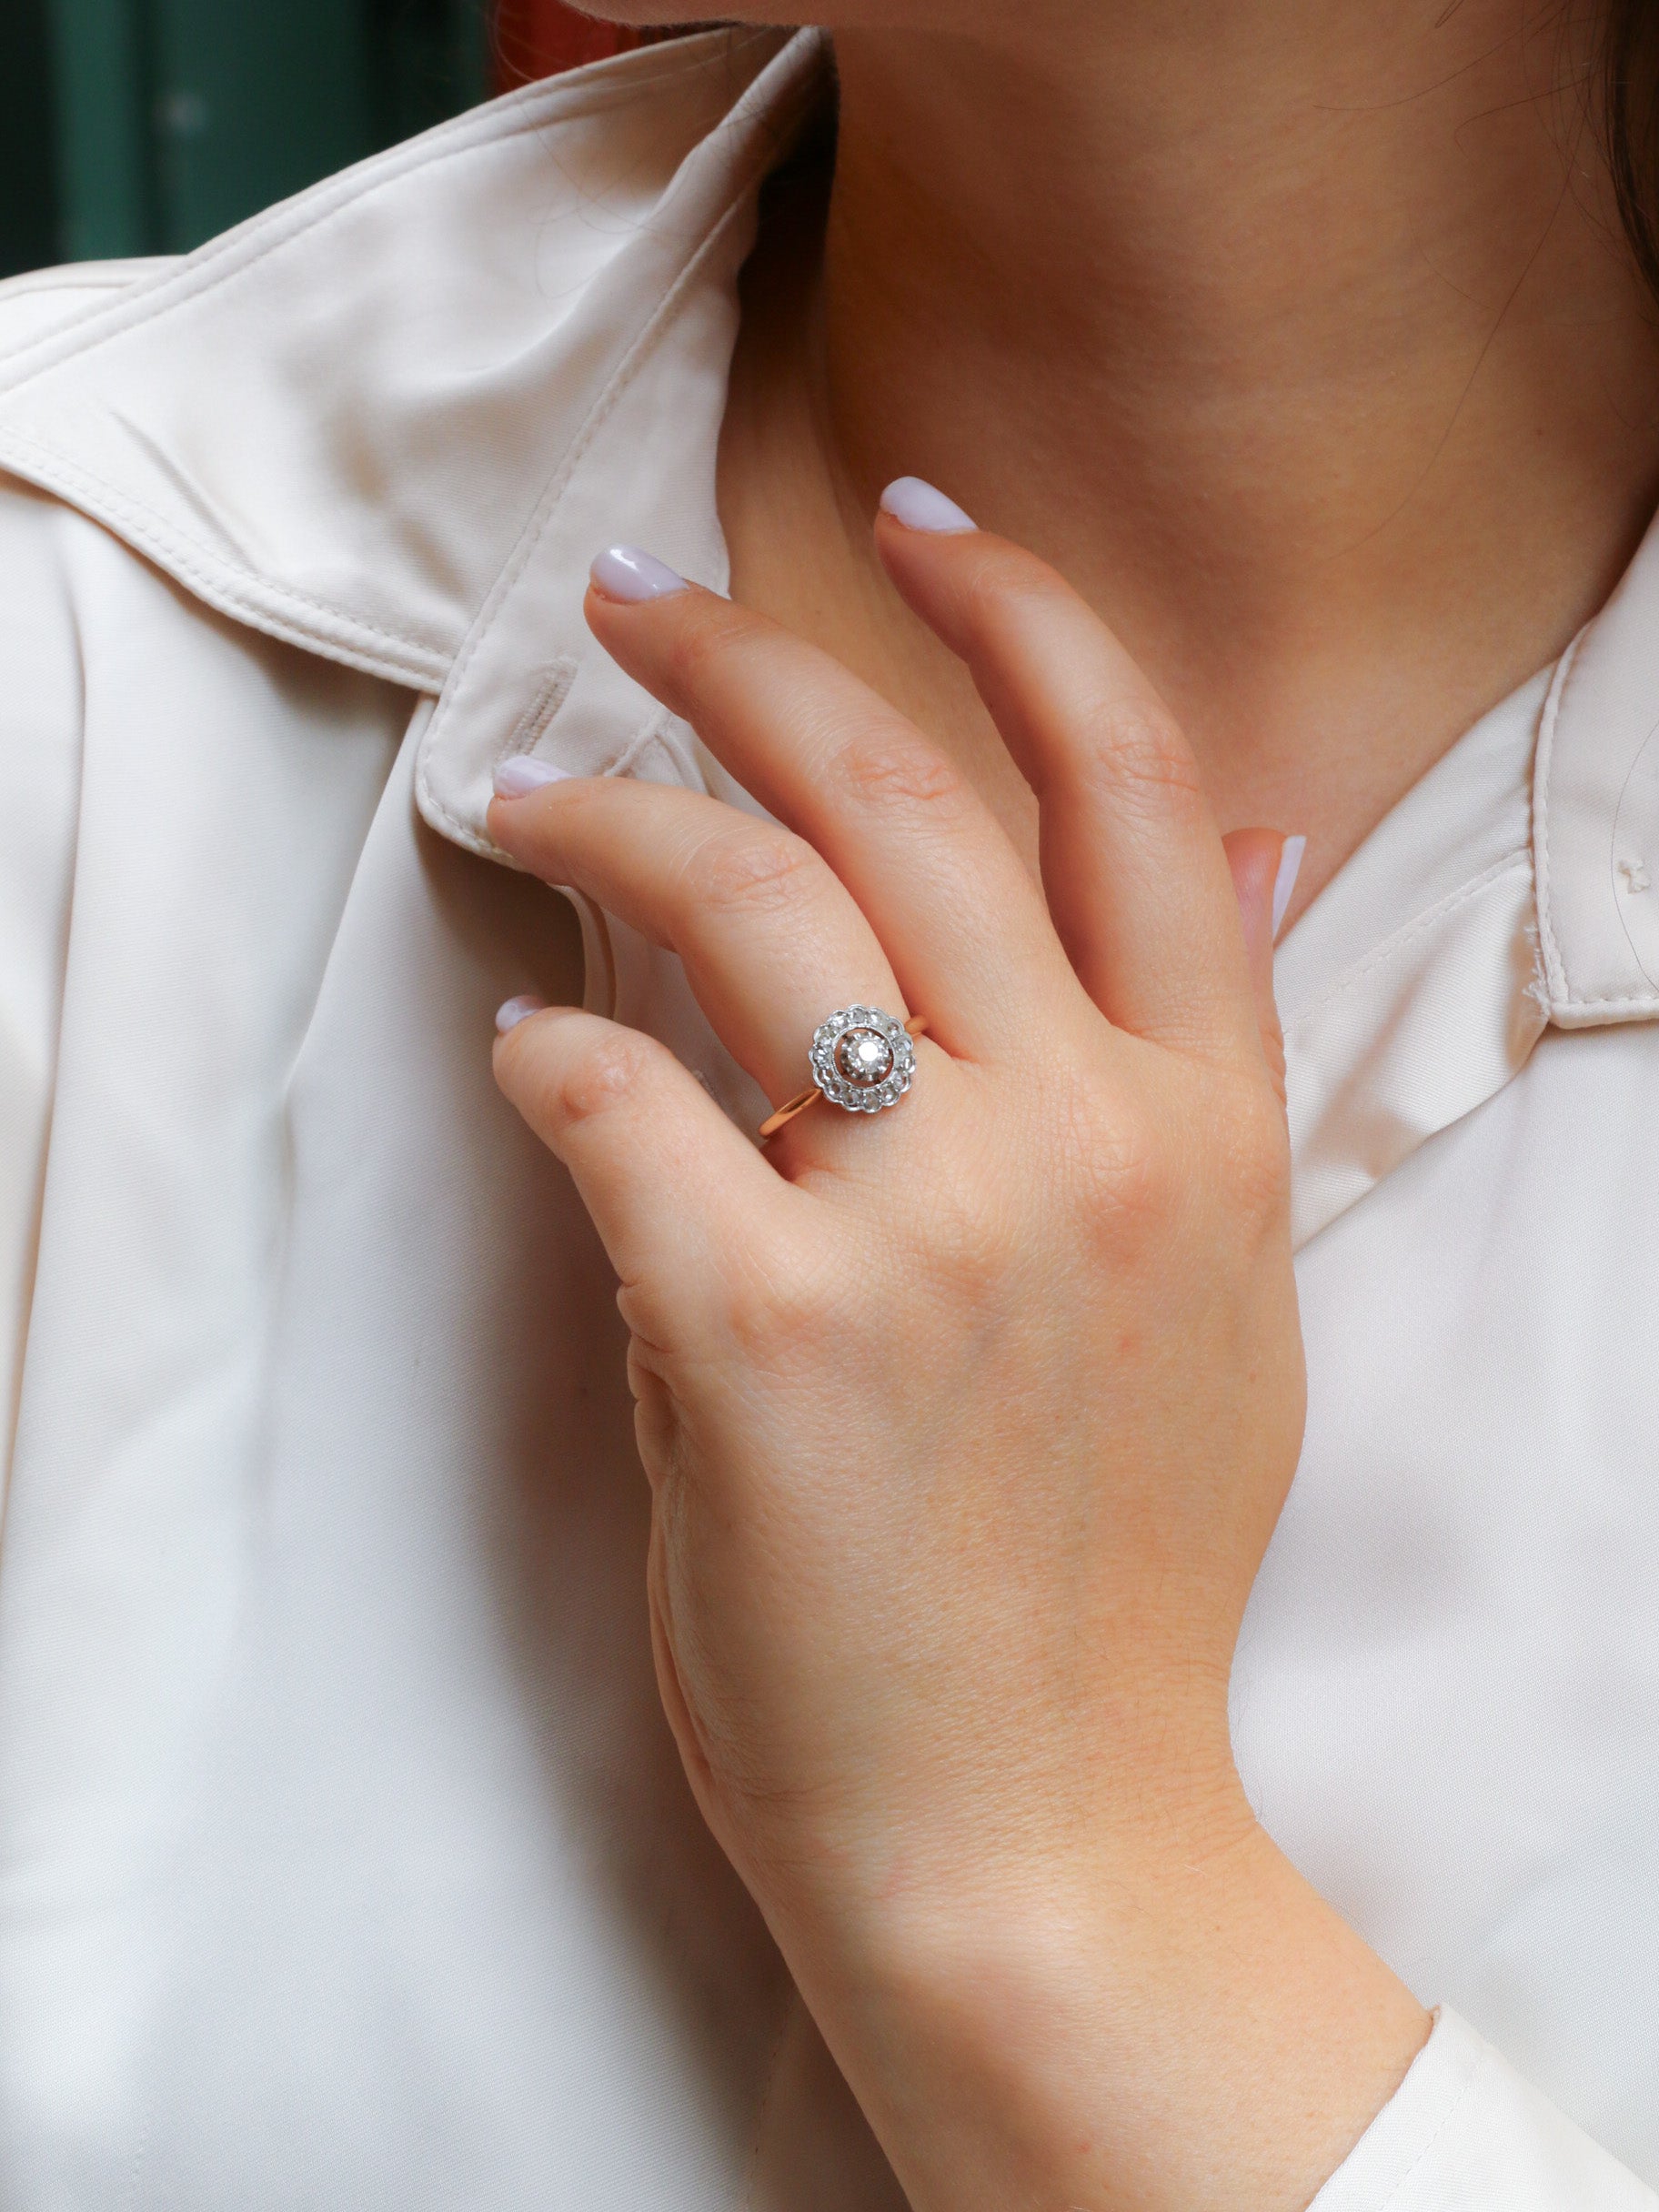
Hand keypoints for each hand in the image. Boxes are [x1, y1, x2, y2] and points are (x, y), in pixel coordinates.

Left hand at [488, 505, 1426, 2209]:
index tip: (915, 526)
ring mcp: (929, 1226)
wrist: (1045, 1830)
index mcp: (1209, 1122)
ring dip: (606, 812)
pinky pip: (615, 1106)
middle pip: (898, 788)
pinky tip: (526, 1065)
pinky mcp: (765, 1330)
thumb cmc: (1105, 1574)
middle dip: (745, 653)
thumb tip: (1237, 856)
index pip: (1133, 779)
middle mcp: (1088, 1137)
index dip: (1022, 615)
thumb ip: (1201, 1075)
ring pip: (745, 898)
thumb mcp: (1223, 1301)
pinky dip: (545, 1062)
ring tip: (527, 796)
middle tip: (633, 606)